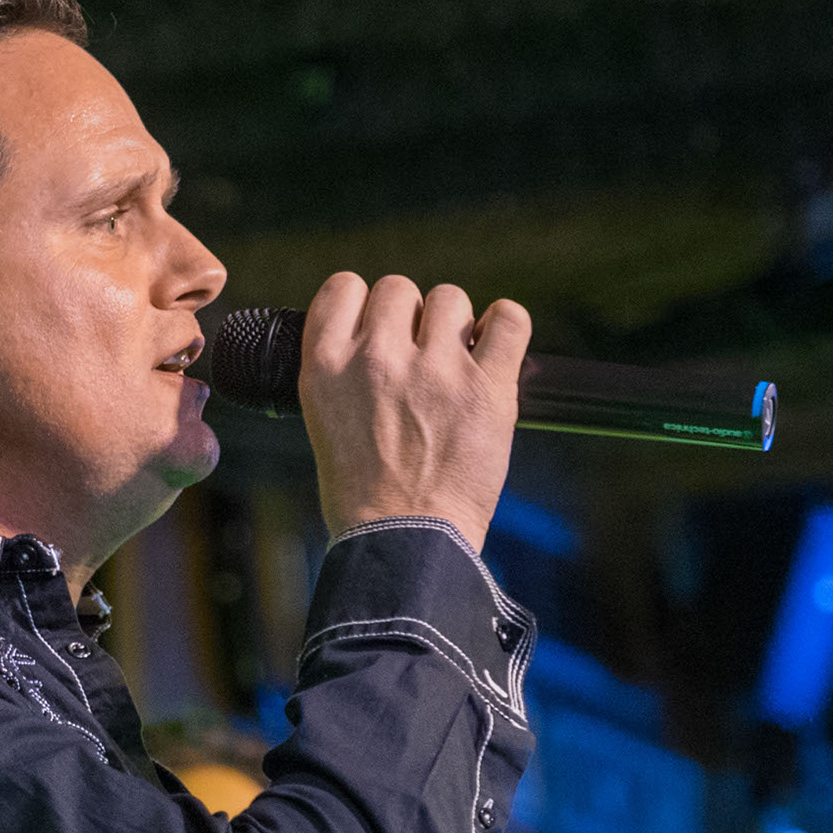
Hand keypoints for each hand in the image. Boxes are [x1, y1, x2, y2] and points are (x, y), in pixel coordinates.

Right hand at [297, 272, 530, 552]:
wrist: (404, 545)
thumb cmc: (363, 497)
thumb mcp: (324, 424)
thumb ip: (344, 373)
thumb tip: (374, 337)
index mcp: (326, 366)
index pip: (344, 287)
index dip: (364, 305)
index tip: (376, 330)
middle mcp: (377, 358)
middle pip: (398, 289)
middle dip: (409, 319)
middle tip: (417, 363)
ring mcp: (435, 370)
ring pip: (450, 298)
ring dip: (454, 326)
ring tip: (455, 367)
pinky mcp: (488, 387)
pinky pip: (509, 319)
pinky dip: (505, 326)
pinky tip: (496, 346)